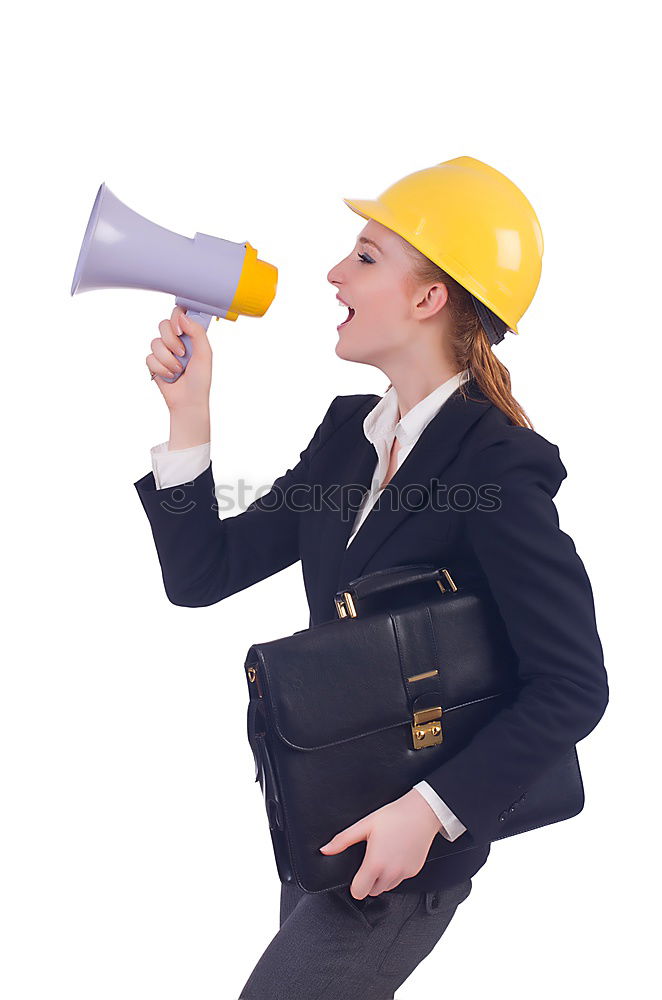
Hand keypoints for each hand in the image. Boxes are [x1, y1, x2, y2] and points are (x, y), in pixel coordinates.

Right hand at [146, 306, 212, 411]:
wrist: (188, 401)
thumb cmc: (200, 380)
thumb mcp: (205, 354)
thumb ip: (197, 332)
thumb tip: (182, 317)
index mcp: (190, 336)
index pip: (179, 315)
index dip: (176, 318)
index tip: (180, 330)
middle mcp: (176, 341)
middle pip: (163, 325)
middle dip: (171, 341)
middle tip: (182, 353)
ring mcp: (164, 351)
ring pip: (155, 343)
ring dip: (168, 359)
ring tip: (178, 370)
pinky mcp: (154, 362)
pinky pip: (149, 357)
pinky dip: (160, 368)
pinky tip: (169, 376)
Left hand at [319, 789, 444, 898]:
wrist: (422, 812)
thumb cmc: (394, 816)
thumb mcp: (365, 824)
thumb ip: (343, 840)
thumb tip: (325, 850)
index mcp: (375, 863)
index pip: (359, 892)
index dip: (355, 885)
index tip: (356, 875)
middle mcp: (391, 872)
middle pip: (373, 891)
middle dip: (369, 881)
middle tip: (370, 860)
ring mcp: (404, 873)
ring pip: (387, 887)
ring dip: (382, 878)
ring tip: (383, 856)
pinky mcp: (414, 871)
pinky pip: (401, 879)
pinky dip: (396, 872)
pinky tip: (395, 855)